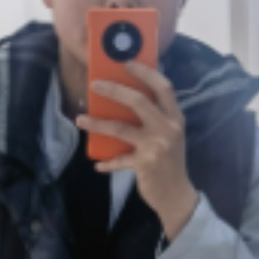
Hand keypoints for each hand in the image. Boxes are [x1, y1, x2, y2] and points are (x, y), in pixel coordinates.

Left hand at [77, 60, 198, 241]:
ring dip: (97, 123)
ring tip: (80, 119)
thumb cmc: (170, 162)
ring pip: (121, 127)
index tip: (127, 63)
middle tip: (94, 84)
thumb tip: (126, 99)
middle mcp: (168, 127)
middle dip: (114, 90)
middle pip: (138, 101)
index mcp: (175, 117)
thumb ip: (156, 118)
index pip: (163, 87)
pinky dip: (106, 162)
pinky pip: (118, 159)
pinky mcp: (145, 163)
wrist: (178, 194)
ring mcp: (156, 145)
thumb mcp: (170, 135)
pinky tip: (97, 164)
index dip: (145, 73)